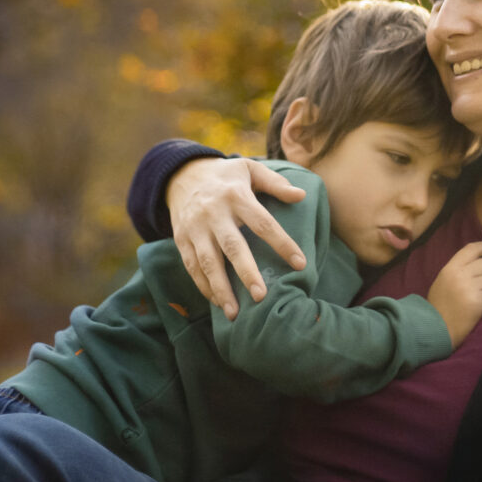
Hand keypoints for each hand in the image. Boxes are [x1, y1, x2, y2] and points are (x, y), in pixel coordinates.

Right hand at [169, 157, 305, 319]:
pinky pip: (191, 266)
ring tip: (234, 313)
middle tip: (261, 297)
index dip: (282, 243)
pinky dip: (204, 286)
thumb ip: (275, 183)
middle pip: (233, 246)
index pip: (263, 223)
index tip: (301, 264)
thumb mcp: (250, 169)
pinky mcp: (181, 239)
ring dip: (221, 288)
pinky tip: (218, 302)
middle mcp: (214, 213)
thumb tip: (301, 196)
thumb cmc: (225, 175)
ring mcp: (196, 228)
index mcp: (236, 195)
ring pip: (208, 261)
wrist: (181, 174)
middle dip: (246, 272)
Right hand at [428, 241, 481, 346]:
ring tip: (478, 294)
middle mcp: (460, 275)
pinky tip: (480, 304)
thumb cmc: (440, 305)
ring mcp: (470, 288)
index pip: (472, 248)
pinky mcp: (479, 301)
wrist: (438, 329)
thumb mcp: (443, 280)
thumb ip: (459, 268)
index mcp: (450, 268)